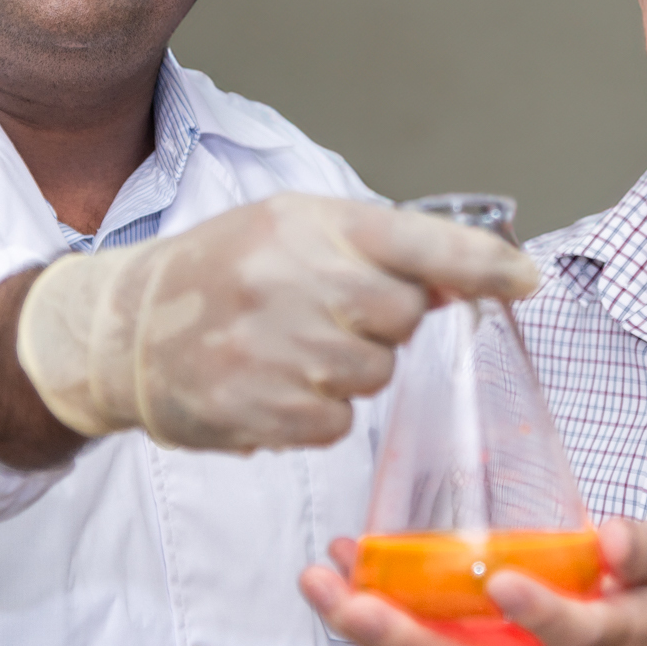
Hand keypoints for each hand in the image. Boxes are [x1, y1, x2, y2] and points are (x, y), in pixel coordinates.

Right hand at [9, 193, 539, 451]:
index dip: (481, 263)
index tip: (524, 279)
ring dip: (347, 371)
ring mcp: (275, 347)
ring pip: (373, 374)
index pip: (418, 240)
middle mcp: (294, 279)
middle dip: (381, 325)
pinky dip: (317, 411)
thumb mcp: (291, 231)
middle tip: (331, 315)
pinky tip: (274, 385)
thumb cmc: (221, 273)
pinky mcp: (261, 408)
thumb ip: (374, 249)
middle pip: (403, 318)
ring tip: (291, 349)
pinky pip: (336, 422)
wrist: (122, 330)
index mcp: (309, 224)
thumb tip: (463, 284)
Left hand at [299, 516, 646, 645]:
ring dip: (374, 629)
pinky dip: (382, 619)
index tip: (505, 582)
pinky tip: (342, 578)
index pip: (573, 633)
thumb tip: (611, 538)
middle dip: (404, 637)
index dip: (540, 613)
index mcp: (609, 638)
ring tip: (321, 582)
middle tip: (348, 600)